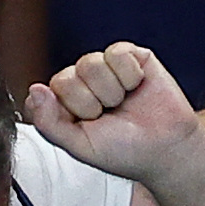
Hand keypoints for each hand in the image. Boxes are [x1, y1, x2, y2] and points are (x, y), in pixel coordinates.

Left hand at [23, 40, 204, 177]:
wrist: (168, 150)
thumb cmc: (126, 152)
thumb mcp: (80, 146)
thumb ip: (49, 123)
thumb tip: (36, 90)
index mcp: (66, 102)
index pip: (52, 90)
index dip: (75, 109)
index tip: (93, 125)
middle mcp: (83, 82)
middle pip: (70, 76)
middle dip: (94, 101)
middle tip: (113, 115)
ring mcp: (105, 67)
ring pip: (91, 63)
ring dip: (113, 89)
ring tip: (126, 102)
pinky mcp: (130, 56)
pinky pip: (117, 53)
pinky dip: (130, 74)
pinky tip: (138, 86)